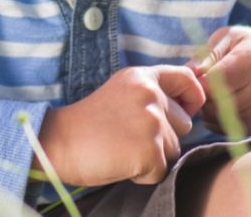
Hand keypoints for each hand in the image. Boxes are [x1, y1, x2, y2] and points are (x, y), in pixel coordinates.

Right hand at [34, 65, 205, 186]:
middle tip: (129, 136)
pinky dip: (142, 174)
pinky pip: (161, 171)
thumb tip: (189, 104)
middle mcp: (150, 95)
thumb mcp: (120, 94)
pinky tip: (119, 161)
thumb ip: (150, 93)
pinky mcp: (148, 150)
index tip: (185, 110)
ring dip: (152, 156)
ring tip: (121, 148)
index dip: (192, 97)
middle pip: (185, 124)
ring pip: (174, 149)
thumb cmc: (88, 123)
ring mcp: (151, 122)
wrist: (58, 143)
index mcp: (141, 77)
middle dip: (164, 136)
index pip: (187, 79)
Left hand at [188, 26, 250, 135]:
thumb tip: (190, 73)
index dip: (200, 81)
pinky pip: (227, 129)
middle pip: (218, 102)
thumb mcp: (228, 37)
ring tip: (211, 94)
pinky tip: (218, 105)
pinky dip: (215, 120)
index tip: (196, 76)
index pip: (217, 80)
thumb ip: (208, 54)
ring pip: (221, 118)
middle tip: (201, 86)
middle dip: (203, 96)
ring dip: (207, 109)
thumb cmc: (248, 44)